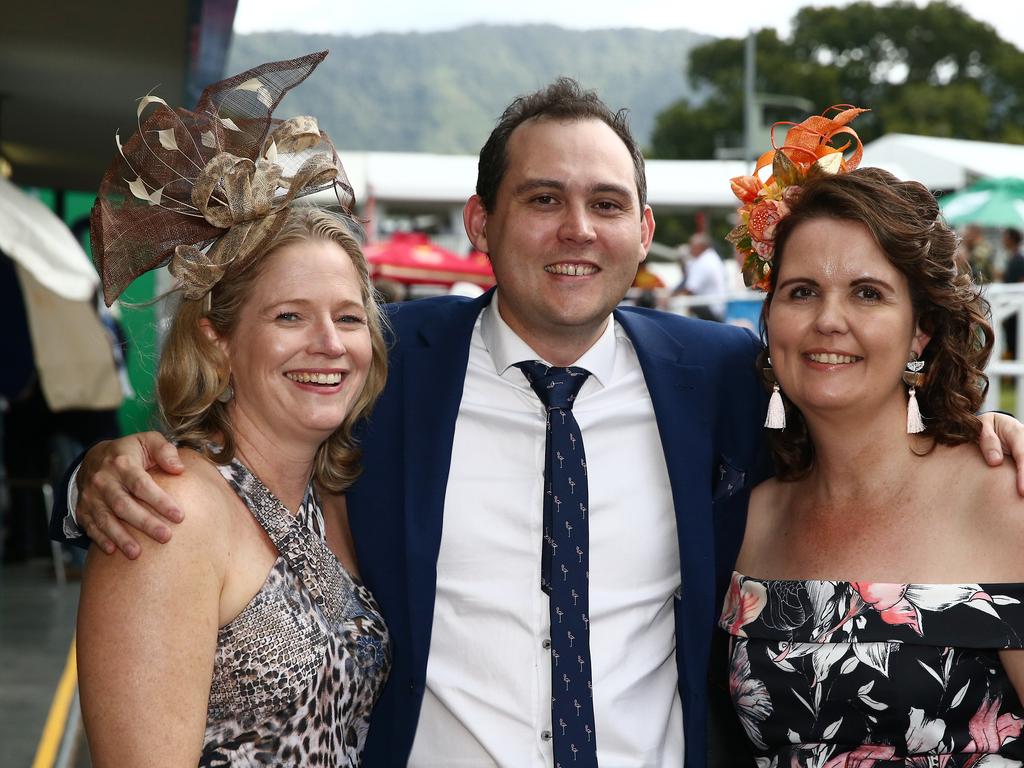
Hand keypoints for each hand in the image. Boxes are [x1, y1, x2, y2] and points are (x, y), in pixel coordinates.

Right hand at [77, 432, 184, 557]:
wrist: (93, 457)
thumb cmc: (130, 452)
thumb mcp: (148, 441)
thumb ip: (165, 451)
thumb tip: (179, 469)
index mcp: (121, 463)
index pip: (142, 485)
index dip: (160, 501)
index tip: (179, 516)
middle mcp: (103, 480)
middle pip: (124, 505)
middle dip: (145, 523)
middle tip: (165, 537)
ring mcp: (90, 496)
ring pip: (105, 519)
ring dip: (121, 537)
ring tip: (137, 553)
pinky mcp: (83, 509)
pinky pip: (90, 526)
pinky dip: (100, 538)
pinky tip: (112, 551)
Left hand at [978, 412, 1023, 495]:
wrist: (993, 425)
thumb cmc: (985, 426)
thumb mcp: (982, 425)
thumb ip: (987, 440)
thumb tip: (995, 462)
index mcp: (1017, 433)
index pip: (1023, 455)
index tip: (1022, 491)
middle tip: (1022, 497)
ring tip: (1020, 499)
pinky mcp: (1023, 457)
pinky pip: (1022, 465)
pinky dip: (1021, 479)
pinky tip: (1019, 495)